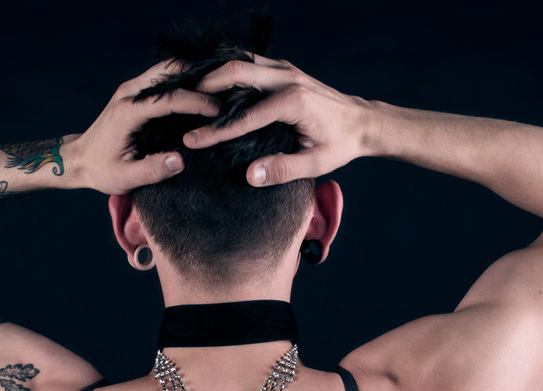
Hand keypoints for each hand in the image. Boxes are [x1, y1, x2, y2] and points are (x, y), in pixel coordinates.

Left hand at [72, 60, 220, 194]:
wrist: (79, 159)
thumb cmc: (102, 170)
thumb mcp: (126, 178)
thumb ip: (153, 170)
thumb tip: (181, 159)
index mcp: (127, 112)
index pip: (169, 99)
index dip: (196, 102)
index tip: (218, 111)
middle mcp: (129, 94)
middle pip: (170, 72)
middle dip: (200, 78)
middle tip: (225, 90)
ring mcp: (131, 89)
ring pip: (168, 69)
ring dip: (194, 74)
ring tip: (219, 88)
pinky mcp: (135, 91)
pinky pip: (163, 76)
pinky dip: (184, 79)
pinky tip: (202, 90)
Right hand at [183, 54, 376, 186]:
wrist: (361, 122)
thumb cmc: (339, 145)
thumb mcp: (316, 164)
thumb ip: (283, 169)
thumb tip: (250, 176)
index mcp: (294, 102)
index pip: (245, 117)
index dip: (216, 131)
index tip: (191, 141)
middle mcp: (288, 79)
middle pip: (237, 72)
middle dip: (206, 87)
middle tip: (181, 103)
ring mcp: (285, 69)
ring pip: (241, 61)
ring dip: (215, 74)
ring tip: (190, 91)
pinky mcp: (283, 68)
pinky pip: (249, 63)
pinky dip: (228, 71)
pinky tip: (211, 86)